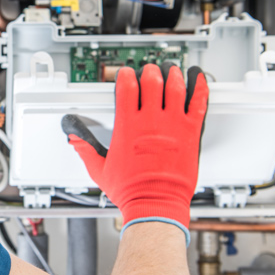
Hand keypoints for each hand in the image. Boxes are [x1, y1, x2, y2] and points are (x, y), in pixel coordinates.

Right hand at [61, 63, 208, 240]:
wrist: (155, 204)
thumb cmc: (131, 190)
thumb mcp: (99, 169)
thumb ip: (85, 150)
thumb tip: (74, 139)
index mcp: (127, 126)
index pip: (126, 87)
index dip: (125, 75)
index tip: (126, 74)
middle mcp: (150, 121)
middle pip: (151, 81)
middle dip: (149, 71)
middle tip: (150, 70)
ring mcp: (172, 125)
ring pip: (175, 87)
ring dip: (172, 74)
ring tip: (171, 70)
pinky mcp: (191, 133)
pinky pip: (198, 103)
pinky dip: (199, 88)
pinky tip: (198, 79)